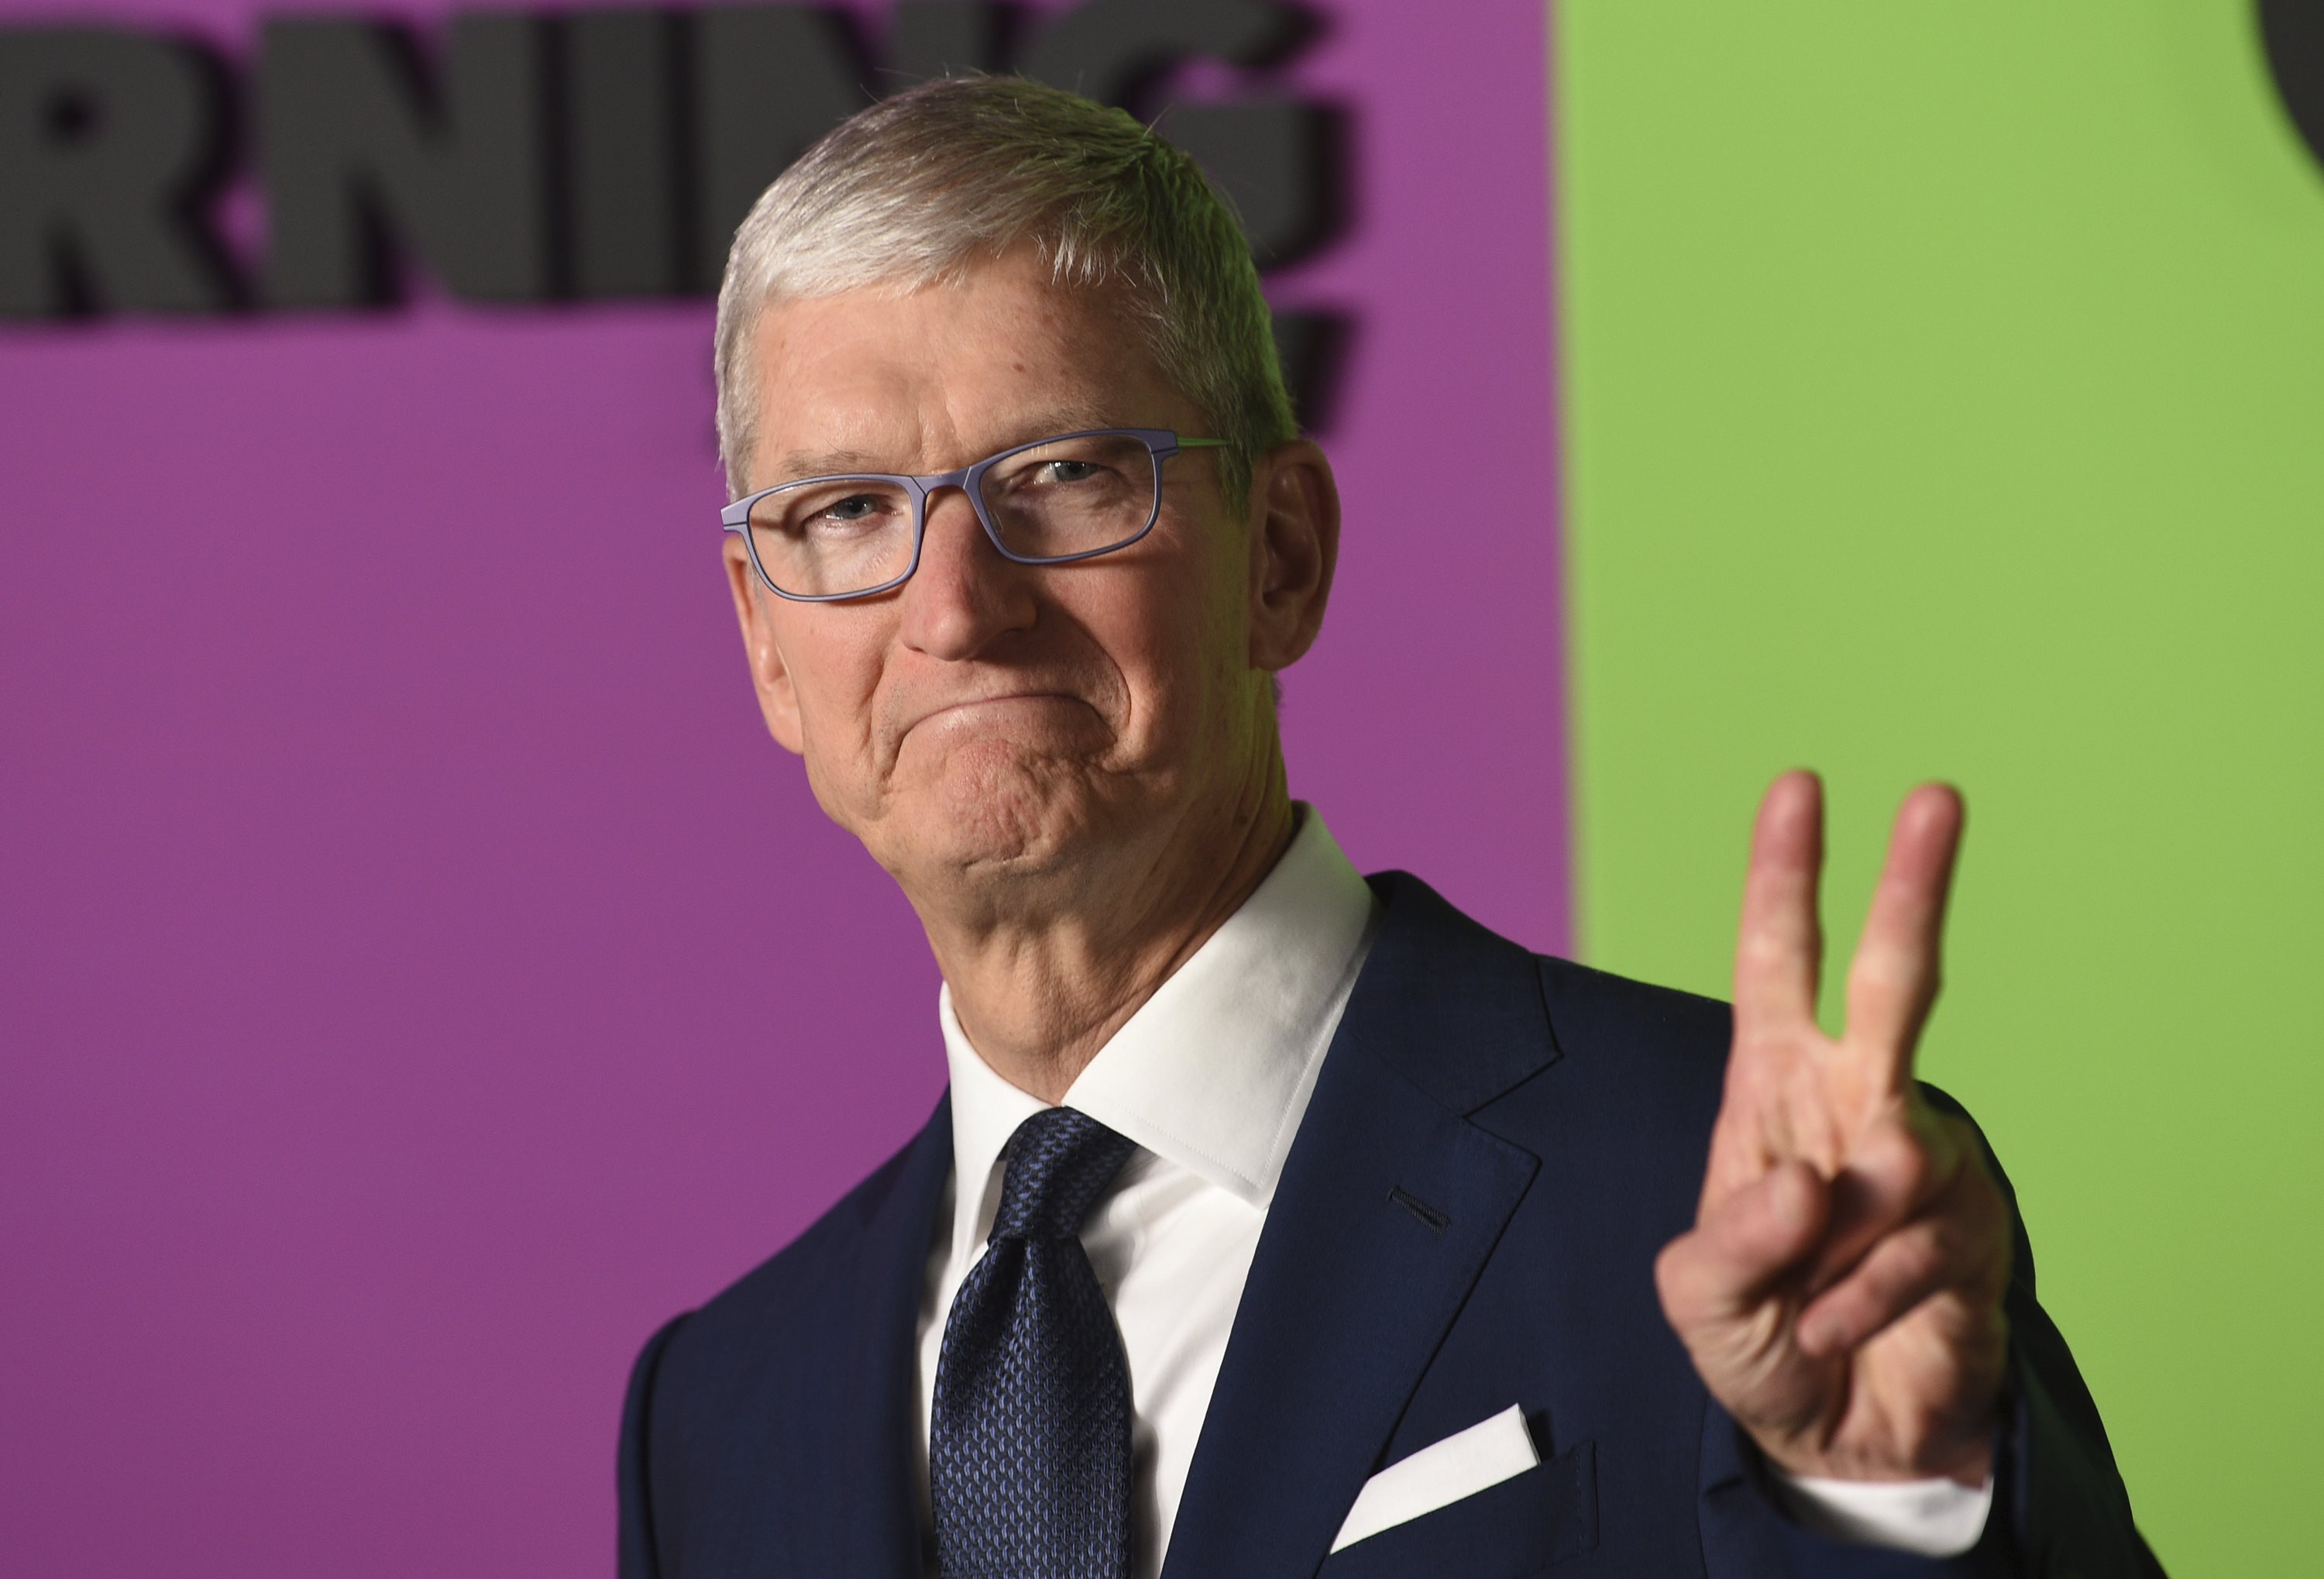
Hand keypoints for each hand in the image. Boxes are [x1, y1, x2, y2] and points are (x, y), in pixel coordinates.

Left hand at [1655, 772, 2010, 1484]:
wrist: (1836, 1436)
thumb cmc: (1758, 1339)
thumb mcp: (1701, 1298)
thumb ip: (1734, 1244)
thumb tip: (1813, 1184)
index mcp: (1772, 1087)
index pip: (1778, 963)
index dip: (1784, 877)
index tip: (1799, 788)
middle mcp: (1855, 1101)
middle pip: (1893, 978)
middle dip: (1912, 887)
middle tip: (1937, 795)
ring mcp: (1922, 1159)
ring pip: (1900, 1155)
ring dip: (1836, 1250)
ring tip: (1807, 1303)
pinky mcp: (1974, 1228)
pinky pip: (1918, 1247)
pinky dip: (1863, 1301)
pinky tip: (1839, 1329)